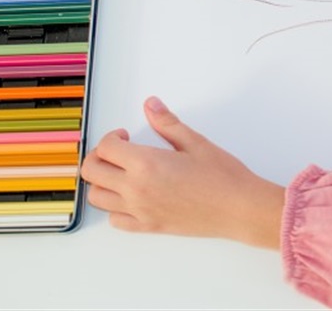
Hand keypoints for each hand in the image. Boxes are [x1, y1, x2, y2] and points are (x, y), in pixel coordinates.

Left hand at [80, 96, 285, 248]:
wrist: (240, 208)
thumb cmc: (223, 177)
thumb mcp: (195, 142)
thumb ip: (167, 123)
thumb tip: (151, 105)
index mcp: (146, 164)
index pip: (105, 148)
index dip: (111, 137)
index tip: (125, 136)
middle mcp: (136, 189)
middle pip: (92, 172)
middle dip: (98, 156)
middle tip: (117, 152)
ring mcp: (140, 211)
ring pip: (97, 197)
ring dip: (102, 182)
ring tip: (121, 173)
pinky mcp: (149, 226)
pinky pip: (115, 220)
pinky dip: (115, 208)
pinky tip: (131, 197)